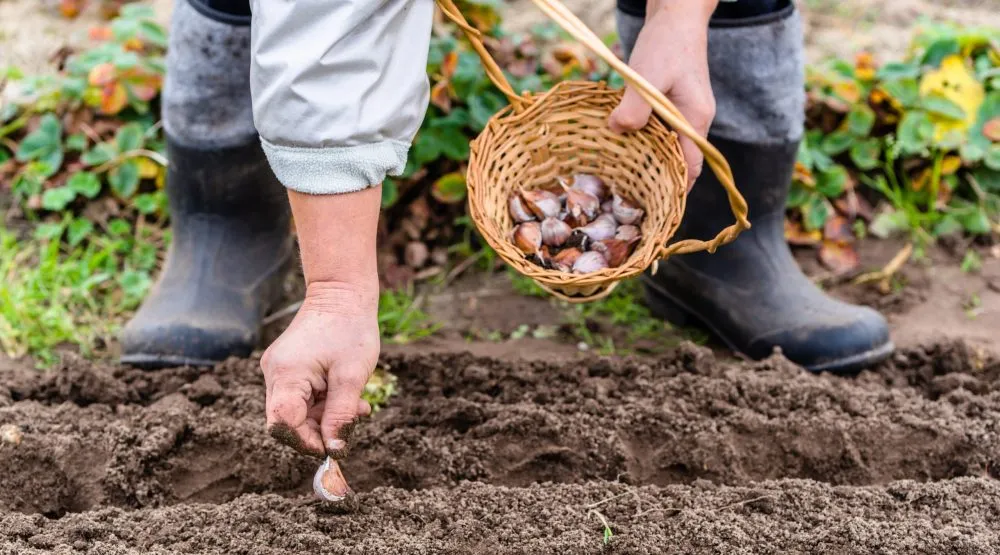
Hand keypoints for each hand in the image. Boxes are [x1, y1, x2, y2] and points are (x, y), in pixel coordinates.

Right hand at [260, 281, 379, 494]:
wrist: (342, 293)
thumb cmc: (349, 330)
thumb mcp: (352, 377)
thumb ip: (341, 415)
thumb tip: (334, 450)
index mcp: (286, 375)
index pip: (282, 425)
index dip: (305, 441)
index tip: (333, 445)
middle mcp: (275, 374)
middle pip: (288, 421)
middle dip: (320, 429)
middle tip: (352, 421)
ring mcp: (279, 371)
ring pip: (297, 411)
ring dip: (326, 416)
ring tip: (357, 404)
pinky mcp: (288, 368)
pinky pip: (302, 397)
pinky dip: (324, 403)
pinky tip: (346, 395)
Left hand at [609, 1, 716, 187]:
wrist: (675, 15)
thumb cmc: (665, 43)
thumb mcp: (646, 75)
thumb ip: (634, 108)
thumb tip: (617, 132)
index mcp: (695, 119)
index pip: (692, 167)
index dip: (675, 190)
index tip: (654, 208)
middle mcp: (694, 120)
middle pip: (680, 162)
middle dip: (659, 181)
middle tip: (630, 199)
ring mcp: (683, 112)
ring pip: (667, 147)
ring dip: (648, 160)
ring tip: (622, 178)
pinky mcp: (671, 104)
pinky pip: (659, 132)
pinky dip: (643, 141)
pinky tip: (621, 145)